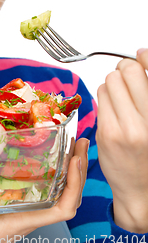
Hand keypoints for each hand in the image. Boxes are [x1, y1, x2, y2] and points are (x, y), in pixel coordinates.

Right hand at [0, 138, 88, 242]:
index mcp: (21, 221)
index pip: (62, 209)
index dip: (74, 185)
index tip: (74, 160)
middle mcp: (29, 215)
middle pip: (67, 197)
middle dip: (79, 170)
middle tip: (81, 141)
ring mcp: (24, 209)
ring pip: (60, 193)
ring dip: (71, 170)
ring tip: (73, 144)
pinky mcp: (16, 203)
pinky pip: (45, 189)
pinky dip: (54, 172)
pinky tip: (49, 156)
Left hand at [96, 48, 147, 232]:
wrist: (140, 188)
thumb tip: (141, 54)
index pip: (147, 70)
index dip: (142, 59)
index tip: (140, 58)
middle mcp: (147, 120)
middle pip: (126, 71)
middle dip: (124, 71)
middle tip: (127, 82)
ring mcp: (126, 127)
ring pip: (109, 81)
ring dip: (112, 85)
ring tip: (120, 100)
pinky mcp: (106, 133)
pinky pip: (99, 97)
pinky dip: (104, 98)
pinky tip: (113, 111)